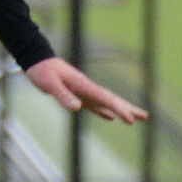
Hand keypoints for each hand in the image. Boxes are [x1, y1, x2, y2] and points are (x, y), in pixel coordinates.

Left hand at [26, 56, 148, 123]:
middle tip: (145, 117)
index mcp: (83, 85)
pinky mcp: (77, 95)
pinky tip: (111, 117)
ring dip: (121, 110)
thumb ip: (63, 95)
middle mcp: (87, 88)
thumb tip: (78, 107)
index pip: (104, 98)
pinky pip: (94, 105)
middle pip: (111, 99)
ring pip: (106, 102)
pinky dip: (104, 111)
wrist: (37, 61)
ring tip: (135, 118)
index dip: (118, 109)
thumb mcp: (50, 84)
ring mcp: (83, 92)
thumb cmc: (43, 71)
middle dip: (128, 108)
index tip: (130, 120)